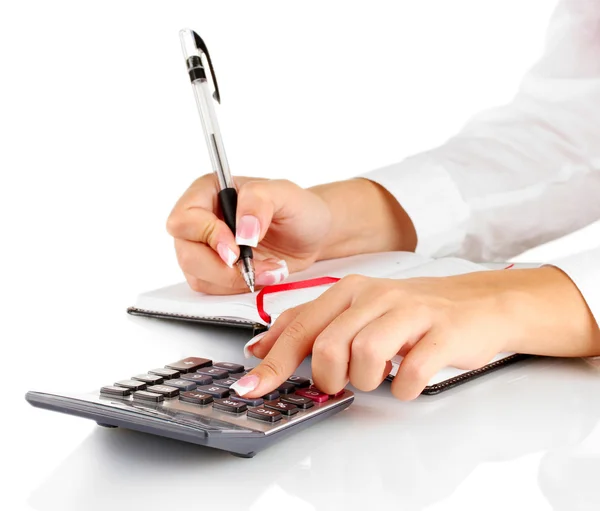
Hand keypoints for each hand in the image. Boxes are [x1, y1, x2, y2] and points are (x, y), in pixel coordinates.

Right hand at [167, 175, 331, 293]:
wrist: (313, 235)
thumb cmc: (298, 208)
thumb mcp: (285, 194)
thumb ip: (258, 202)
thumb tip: (242, 231)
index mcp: (208, 192)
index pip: (185, 219)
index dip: (207, 236)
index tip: (237, 247)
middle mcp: (201, 221)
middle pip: (187, 254)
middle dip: (222, 267)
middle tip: (253, 267)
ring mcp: (206, 249)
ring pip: (199, 276)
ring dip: (235, 280)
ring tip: (269, 268)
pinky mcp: (217, 272)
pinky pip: (214, 289)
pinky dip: (240, 287)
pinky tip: (264, 275)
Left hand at [230, 267, 599, 399]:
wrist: (479, 305)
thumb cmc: (413, 312)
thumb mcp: (358, 310)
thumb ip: (312, 325)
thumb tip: (263, 348)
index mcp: (350, 289)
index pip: (300, 326)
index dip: (272, 361)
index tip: (251, 387)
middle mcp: (376, 295)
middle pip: (329, 346)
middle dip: (330, 377)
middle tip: (343, 382)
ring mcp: (410, 312)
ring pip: (366, 357)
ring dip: (368, 381)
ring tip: (381, 377)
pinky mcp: (442, 333)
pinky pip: (410, 373)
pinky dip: (404, 388)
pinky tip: (407, 381)